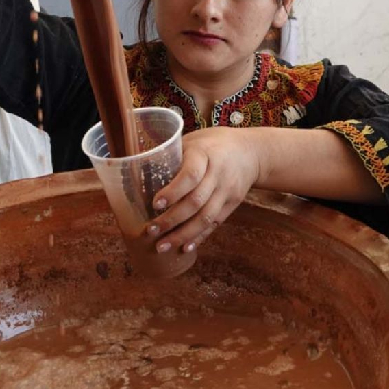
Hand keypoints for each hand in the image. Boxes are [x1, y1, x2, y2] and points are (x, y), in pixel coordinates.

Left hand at [143, 127, 262, 254]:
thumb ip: (172, 154)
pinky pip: (215, 224)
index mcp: (205, 154)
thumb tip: (136, 168)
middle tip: (151, 230)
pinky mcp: (232, 205)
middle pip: (196, 202)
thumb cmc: (213, 144)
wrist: (251, 153)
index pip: (191, 175)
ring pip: (205, 218)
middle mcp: (219, 174)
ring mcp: (227, 192)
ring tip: (162, 246)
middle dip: (172, 219)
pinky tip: (184, 247)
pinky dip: (199, 237)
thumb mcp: (193, 140)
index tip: (155, 204)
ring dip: (182, 235)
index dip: (173, 192)